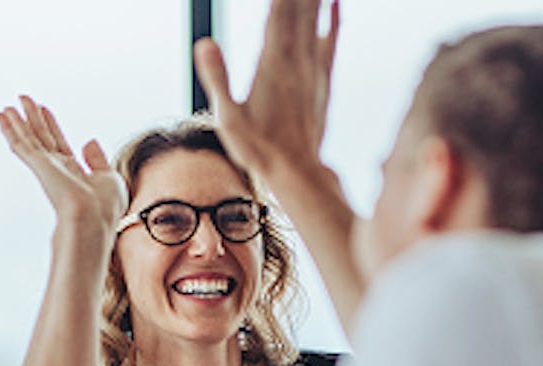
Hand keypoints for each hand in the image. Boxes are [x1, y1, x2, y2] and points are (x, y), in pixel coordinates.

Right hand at [0, 96, 126, 231]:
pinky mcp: (38, 166)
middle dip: (32, 118)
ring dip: (17, 122)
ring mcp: (46, 168)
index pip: (59, 143)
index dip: (51, 125)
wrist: (94, 220)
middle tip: (23, 99)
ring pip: (27, 139)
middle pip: (41, 137)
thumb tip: (89, 142)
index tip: (44, 109)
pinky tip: (3, 117)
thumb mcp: (110, 178)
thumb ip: (98, 160)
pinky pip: (21, 143)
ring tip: (7, 107)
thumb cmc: (104, 208)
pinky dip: (11, 129)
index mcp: (74, 172)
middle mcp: (57, 169)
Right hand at [194, 0, 339, 180]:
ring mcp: (312, 68)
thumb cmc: (258, 150)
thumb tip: (205, 43)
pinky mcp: (322, 79)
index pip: (278, 9)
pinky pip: (332, 39)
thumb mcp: (228, 118)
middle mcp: (296, 59)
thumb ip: (217, 79)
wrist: (297, 173)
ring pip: (317, 16)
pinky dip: (335, 16)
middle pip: (300, 5)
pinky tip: (337, 0)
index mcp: (272, 63)